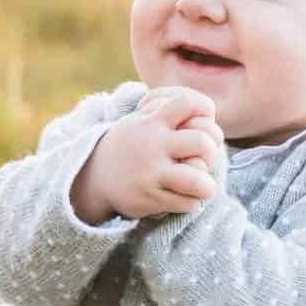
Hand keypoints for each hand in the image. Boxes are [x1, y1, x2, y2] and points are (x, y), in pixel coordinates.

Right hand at [72, 87, 225, 222]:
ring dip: (206, 185)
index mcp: (151, 121)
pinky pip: (187, 203)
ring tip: (203, 186)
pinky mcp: (151, 198)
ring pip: (198, 180)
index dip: (205, 109)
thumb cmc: (130, 145)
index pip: (187, 103)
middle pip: (202, 142)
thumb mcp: (141, 119)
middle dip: (211, 151)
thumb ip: (169, 108)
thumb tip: (208, 110)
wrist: (93, 177)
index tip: (204, 120)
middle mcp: (153, 145)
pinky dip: (192, 202)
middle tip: (204, 158)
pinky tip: (184, 197)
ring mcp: (152, 173)